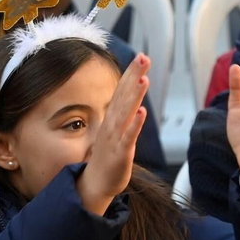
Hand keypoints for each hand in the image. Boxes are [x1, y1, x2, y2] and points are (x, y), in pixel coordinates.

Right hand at [75, 53, 149, 215]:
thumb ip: (122, 112)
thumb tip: (129, 96)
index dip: (131, 73)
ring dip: (134, 96)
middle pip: (124, 95)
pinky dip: (135, 125)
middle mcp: (112, 123)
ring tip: (143, 79)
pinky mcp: (120, 153)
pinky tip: (142, 113)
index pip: (122, 90)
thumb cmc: (107, 155)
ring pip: (126, 113)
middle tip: (143, 58)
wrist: (95, 183)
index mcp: (113, 117)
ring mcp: (115, 138)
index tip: (141, 56)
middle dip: (134, 76)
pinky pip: (128, 137)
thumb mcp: (115, 129)